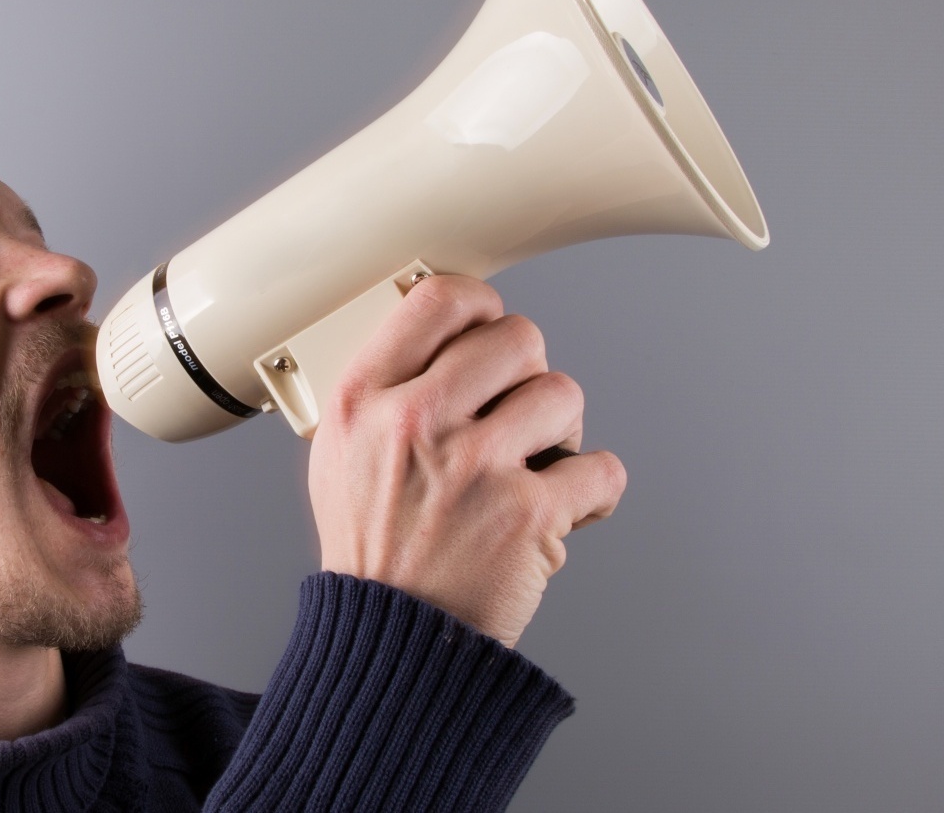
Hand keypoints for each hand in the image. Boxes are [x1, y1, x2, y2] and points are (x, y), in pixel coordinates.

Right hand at [306, 274, 625, 647]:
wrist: (391, 645)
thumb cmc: (372, 555)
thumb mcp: (340, 457)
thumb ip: (384, 392)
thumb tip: (442, 335)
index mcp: (363, 400)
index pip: (440, 299)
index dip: (482, 307)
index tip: (491, 330)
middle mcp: (415, 424)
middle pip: (518, 337)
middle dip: (530, 375)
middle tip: (519, 414)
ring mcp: (474, 467)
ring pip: (564, 394)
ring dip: (563, 431)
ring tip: (536, 467)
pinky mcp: (527, 516)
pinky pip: (602, 469)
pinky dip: (594, 492)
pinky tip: (565, 509)